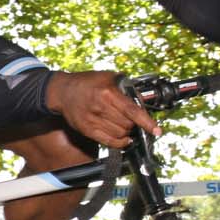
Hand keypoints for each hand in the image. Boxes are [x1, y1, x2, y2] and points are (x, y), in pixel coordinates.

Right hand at [45, 70, 161, 147]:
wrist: (63, 91)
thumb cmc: (86, 82)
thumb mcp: (108, 77)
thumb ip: (125, 87)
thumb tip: (141, 101)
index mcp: (108, 93)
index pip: (132, 111)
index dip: (146, 122)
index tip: (156, 130)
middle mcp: (100, 108)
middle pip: (127, 124)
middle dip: (134, 124)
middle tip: (132, 119)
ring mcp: (92, 121)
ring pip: (120, 134)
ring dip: (127, 132)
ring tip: (124, 125)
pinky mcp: (87, 130)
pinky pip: (109, 142)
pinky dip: (120, 142)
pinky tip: (123, 138)